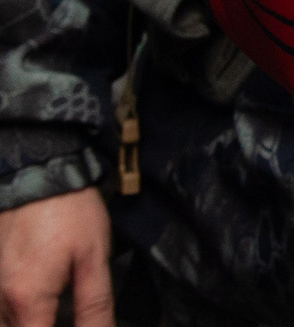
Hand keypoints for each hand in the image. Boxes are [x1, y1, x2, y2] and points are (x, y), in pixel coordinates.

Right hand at [0, 187, 111, 326]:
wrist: (40, 172)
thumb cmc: (70, 211)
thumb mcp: (95, 259)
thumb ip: (95, 306)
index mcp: (27, 300)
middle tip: (64, 316)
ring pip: (5, 323)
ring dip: (29, 321)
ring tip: (55, 311)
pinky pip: (1, 307)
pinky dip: (18, 312)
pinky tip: (42, 302)